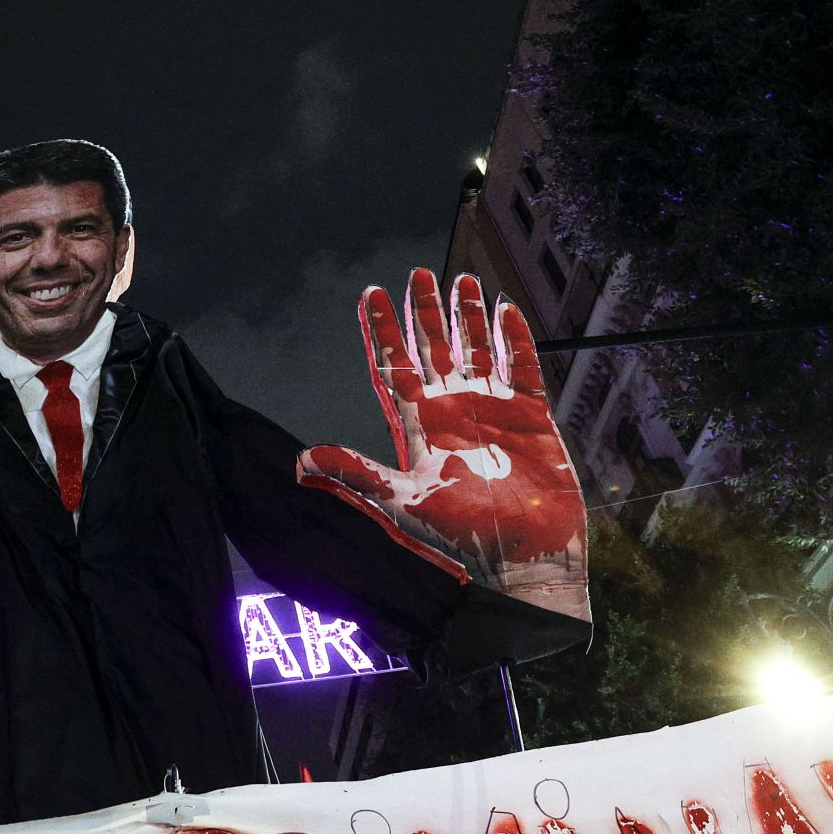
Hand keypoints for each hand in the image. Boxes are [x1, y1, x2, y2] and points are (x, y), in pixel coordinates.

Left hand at [299, 269, 588, 620]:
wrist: (522, 562)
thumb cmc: (458, 541)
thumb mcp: (399, 504)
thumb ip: (354, 476)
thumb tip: (300, 462)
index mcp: (418, 427)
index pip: (393, 367)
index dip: (380, 332)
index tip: (369, 294)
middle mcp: (452, 411)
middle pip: (432, 349)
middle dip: (423, 312)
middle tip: (417, 272)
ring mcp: (492, 412)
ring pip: (477, 350)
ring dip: (469, 316)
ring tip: (462, 279)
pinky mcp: (532, 418)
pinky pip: (523, 367)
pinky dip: (515, 338)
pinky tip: (505, 308)